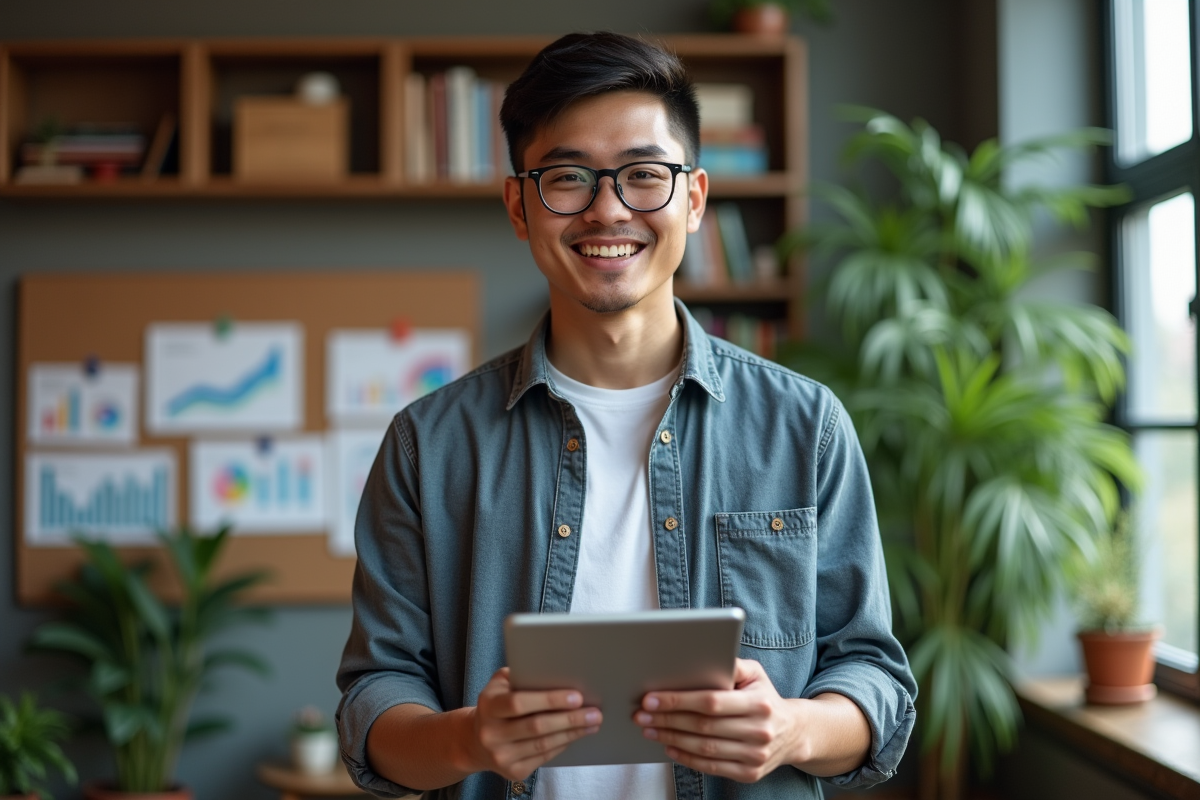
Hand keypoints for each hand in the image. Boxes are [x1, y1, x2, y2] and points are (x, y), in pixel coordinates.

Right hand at [469, 667, 601, 780]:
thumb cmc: (496, 704)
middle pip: (536, 727)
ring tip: (592, 723)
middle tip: (594, 712)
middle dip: (570, 719)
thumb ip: (521, 675)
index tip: (577, 696)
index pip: (519, 703)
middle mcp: (491, 734)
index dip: (550, 700)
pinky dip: (563, 744)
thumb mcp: (500, 684)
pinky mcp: (513, 772)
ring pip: (544, 745)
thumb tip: (558, 672)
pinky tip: (576, 735)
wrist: (476, 741)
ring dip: (572, 733)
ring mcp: (501, 756)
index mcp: (488, 706)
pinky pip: (544, 757)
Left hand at [633, 658, 799, 782]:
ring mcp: (755, 756)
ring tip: (649, 728)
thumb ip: (731, 664)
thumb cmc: (764, 697)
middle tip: (641, 713)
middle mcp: (759, 731)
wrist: (793, 732)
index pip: (711, 702)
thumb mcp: (755, 674)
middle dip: (667, 719)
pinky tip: (669, 745)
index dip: (678, 701)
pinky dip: (686, 757)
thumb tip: (701, 656)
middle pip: (703, 726)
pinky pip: (711, 767)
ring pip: (704, 748)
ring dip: (671, 738)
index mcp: (759, 704)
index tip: (651, 698)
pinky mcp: (749, 773)